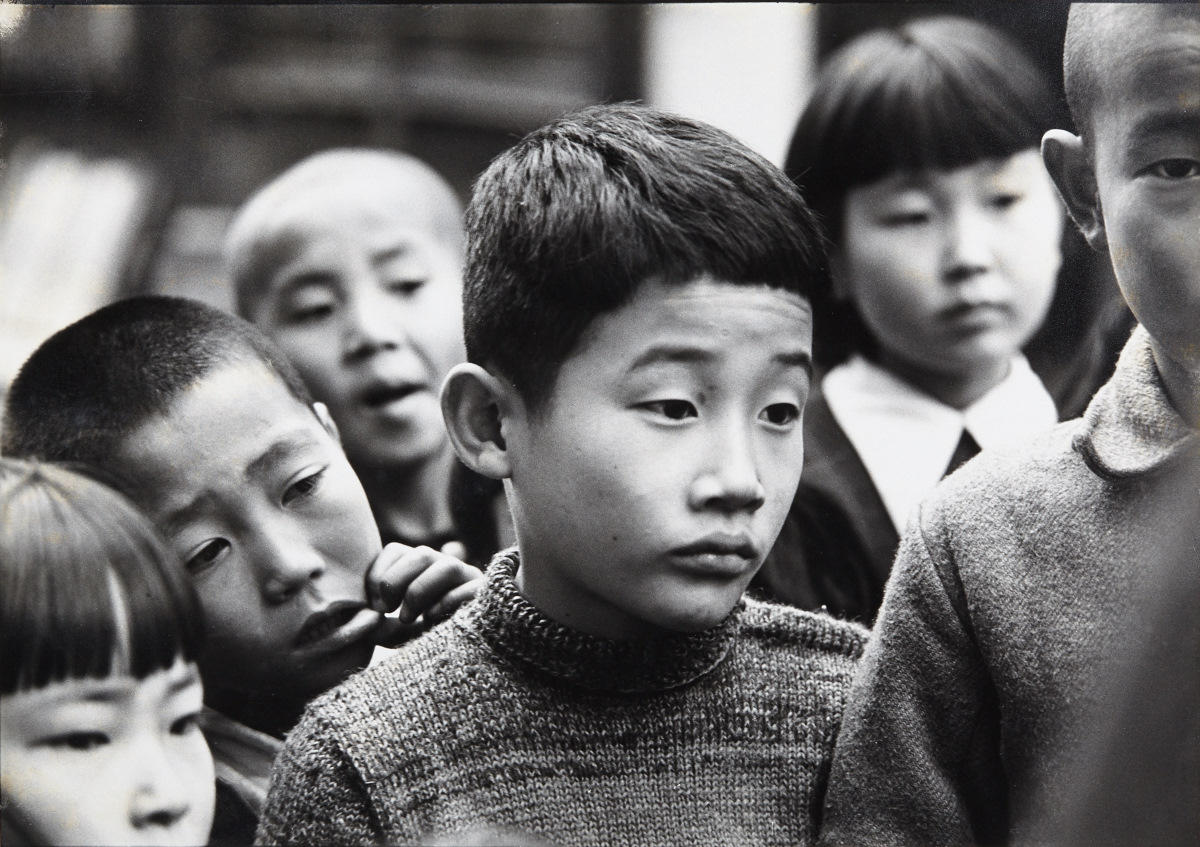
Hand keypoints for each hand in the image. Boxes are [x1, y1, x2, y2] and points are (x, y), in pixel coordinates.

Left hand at [365, 541, 482, 646]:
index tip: (374, 605)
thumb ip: (382, 628)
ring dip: (418, 592)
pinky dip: (444, 604)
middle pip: (420, 553)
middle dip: (396, 581)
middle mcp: (445, 566)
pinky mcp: (485, 595)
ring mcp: (468, 579)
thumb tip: (367, 621)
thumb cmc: (429, 638)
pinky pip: (468, 590)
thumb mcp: (400, 633)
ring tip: (407, 619)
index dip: (378, 573)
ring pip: (446, 566)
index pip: (396, 550)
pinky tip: (431, 621)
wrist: (465, 654)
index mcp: (421, 568)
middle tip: (386, 610)